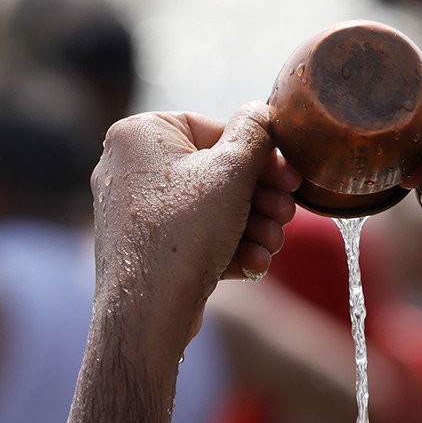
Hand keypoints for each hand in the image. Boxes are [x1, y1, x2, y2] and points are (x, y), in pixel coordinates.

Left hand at [91, 102, 301, 308]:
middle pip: (217, 172)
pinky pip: (196, 236)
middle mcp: (131, 167)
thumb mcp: (231, 171)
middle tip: (288, 212)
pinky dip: (228, 246)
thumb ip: (254, 133)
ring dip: (252, 225)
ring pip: (212, 208)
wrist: (147, 311)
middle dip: (261, 197)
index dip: (261, 156)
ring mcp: (137, 210)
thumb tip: (261, 111)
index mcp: (141, 134)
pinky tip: (253, 263)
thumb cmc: (184, 232)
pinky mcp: (147, 247)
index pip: (215, 129)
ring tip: (273, 243)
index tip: (290, 177)